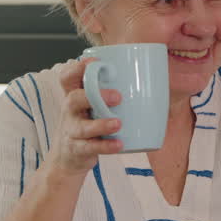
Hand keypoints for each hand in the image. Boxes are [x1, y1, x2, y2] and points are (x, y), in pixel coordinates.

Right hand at [45, 59, 124, 178]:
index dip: (77, 68)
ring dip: (101, 124)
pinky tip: (119, 145)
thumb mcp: (93, 107)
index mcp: (74, 95)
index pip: (68, 77)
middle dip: (94, 96)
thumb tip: (153, 81)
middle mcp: (70, 111)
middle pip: (74, 99)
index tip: (94, 62)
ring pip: (82, 126)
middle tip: (118, 97)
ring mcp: (72, 131)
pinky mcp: (77, 149)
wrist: (69, 158)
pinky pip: (90, 147)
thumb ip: (110, 94)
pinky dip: (105, 146)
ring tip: (118, 123)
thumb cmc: (89, 124)